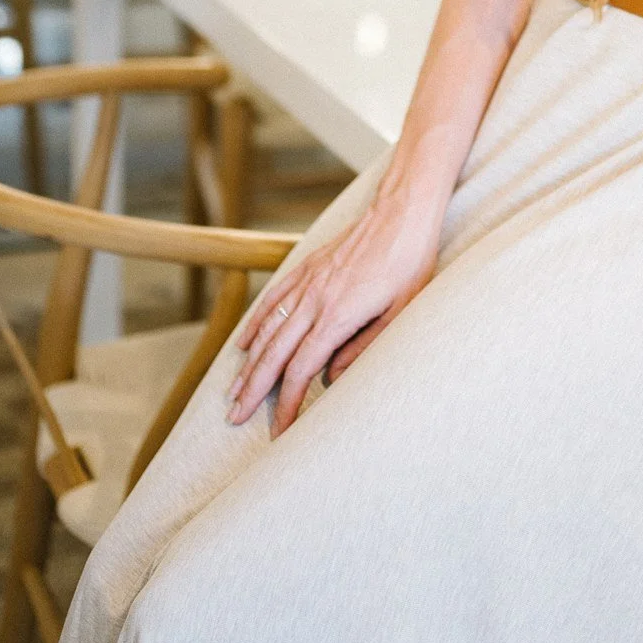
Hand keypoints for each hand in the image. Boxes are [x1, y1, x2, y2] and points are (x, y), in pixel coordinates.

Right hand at [229, 193, 437, 435]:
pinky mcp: (309, 266)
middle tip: (234, 418)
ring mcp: (308, 281)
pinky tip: (244, 342)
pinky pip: (274, 298)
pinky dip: (255, 322)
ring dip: (248, 363)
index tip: (279, 431)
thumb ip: (364, 348)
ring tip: (233, 391)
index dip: (287, 404)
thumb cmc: (410, 263)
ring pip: (268, 328)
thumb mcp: (400, 313)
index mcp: (337, 317)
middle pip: (273, 354)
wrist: (403, 211)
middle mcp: (314, 300)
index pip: (300, 371)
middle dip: (253, 390)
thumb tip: (331, 379)